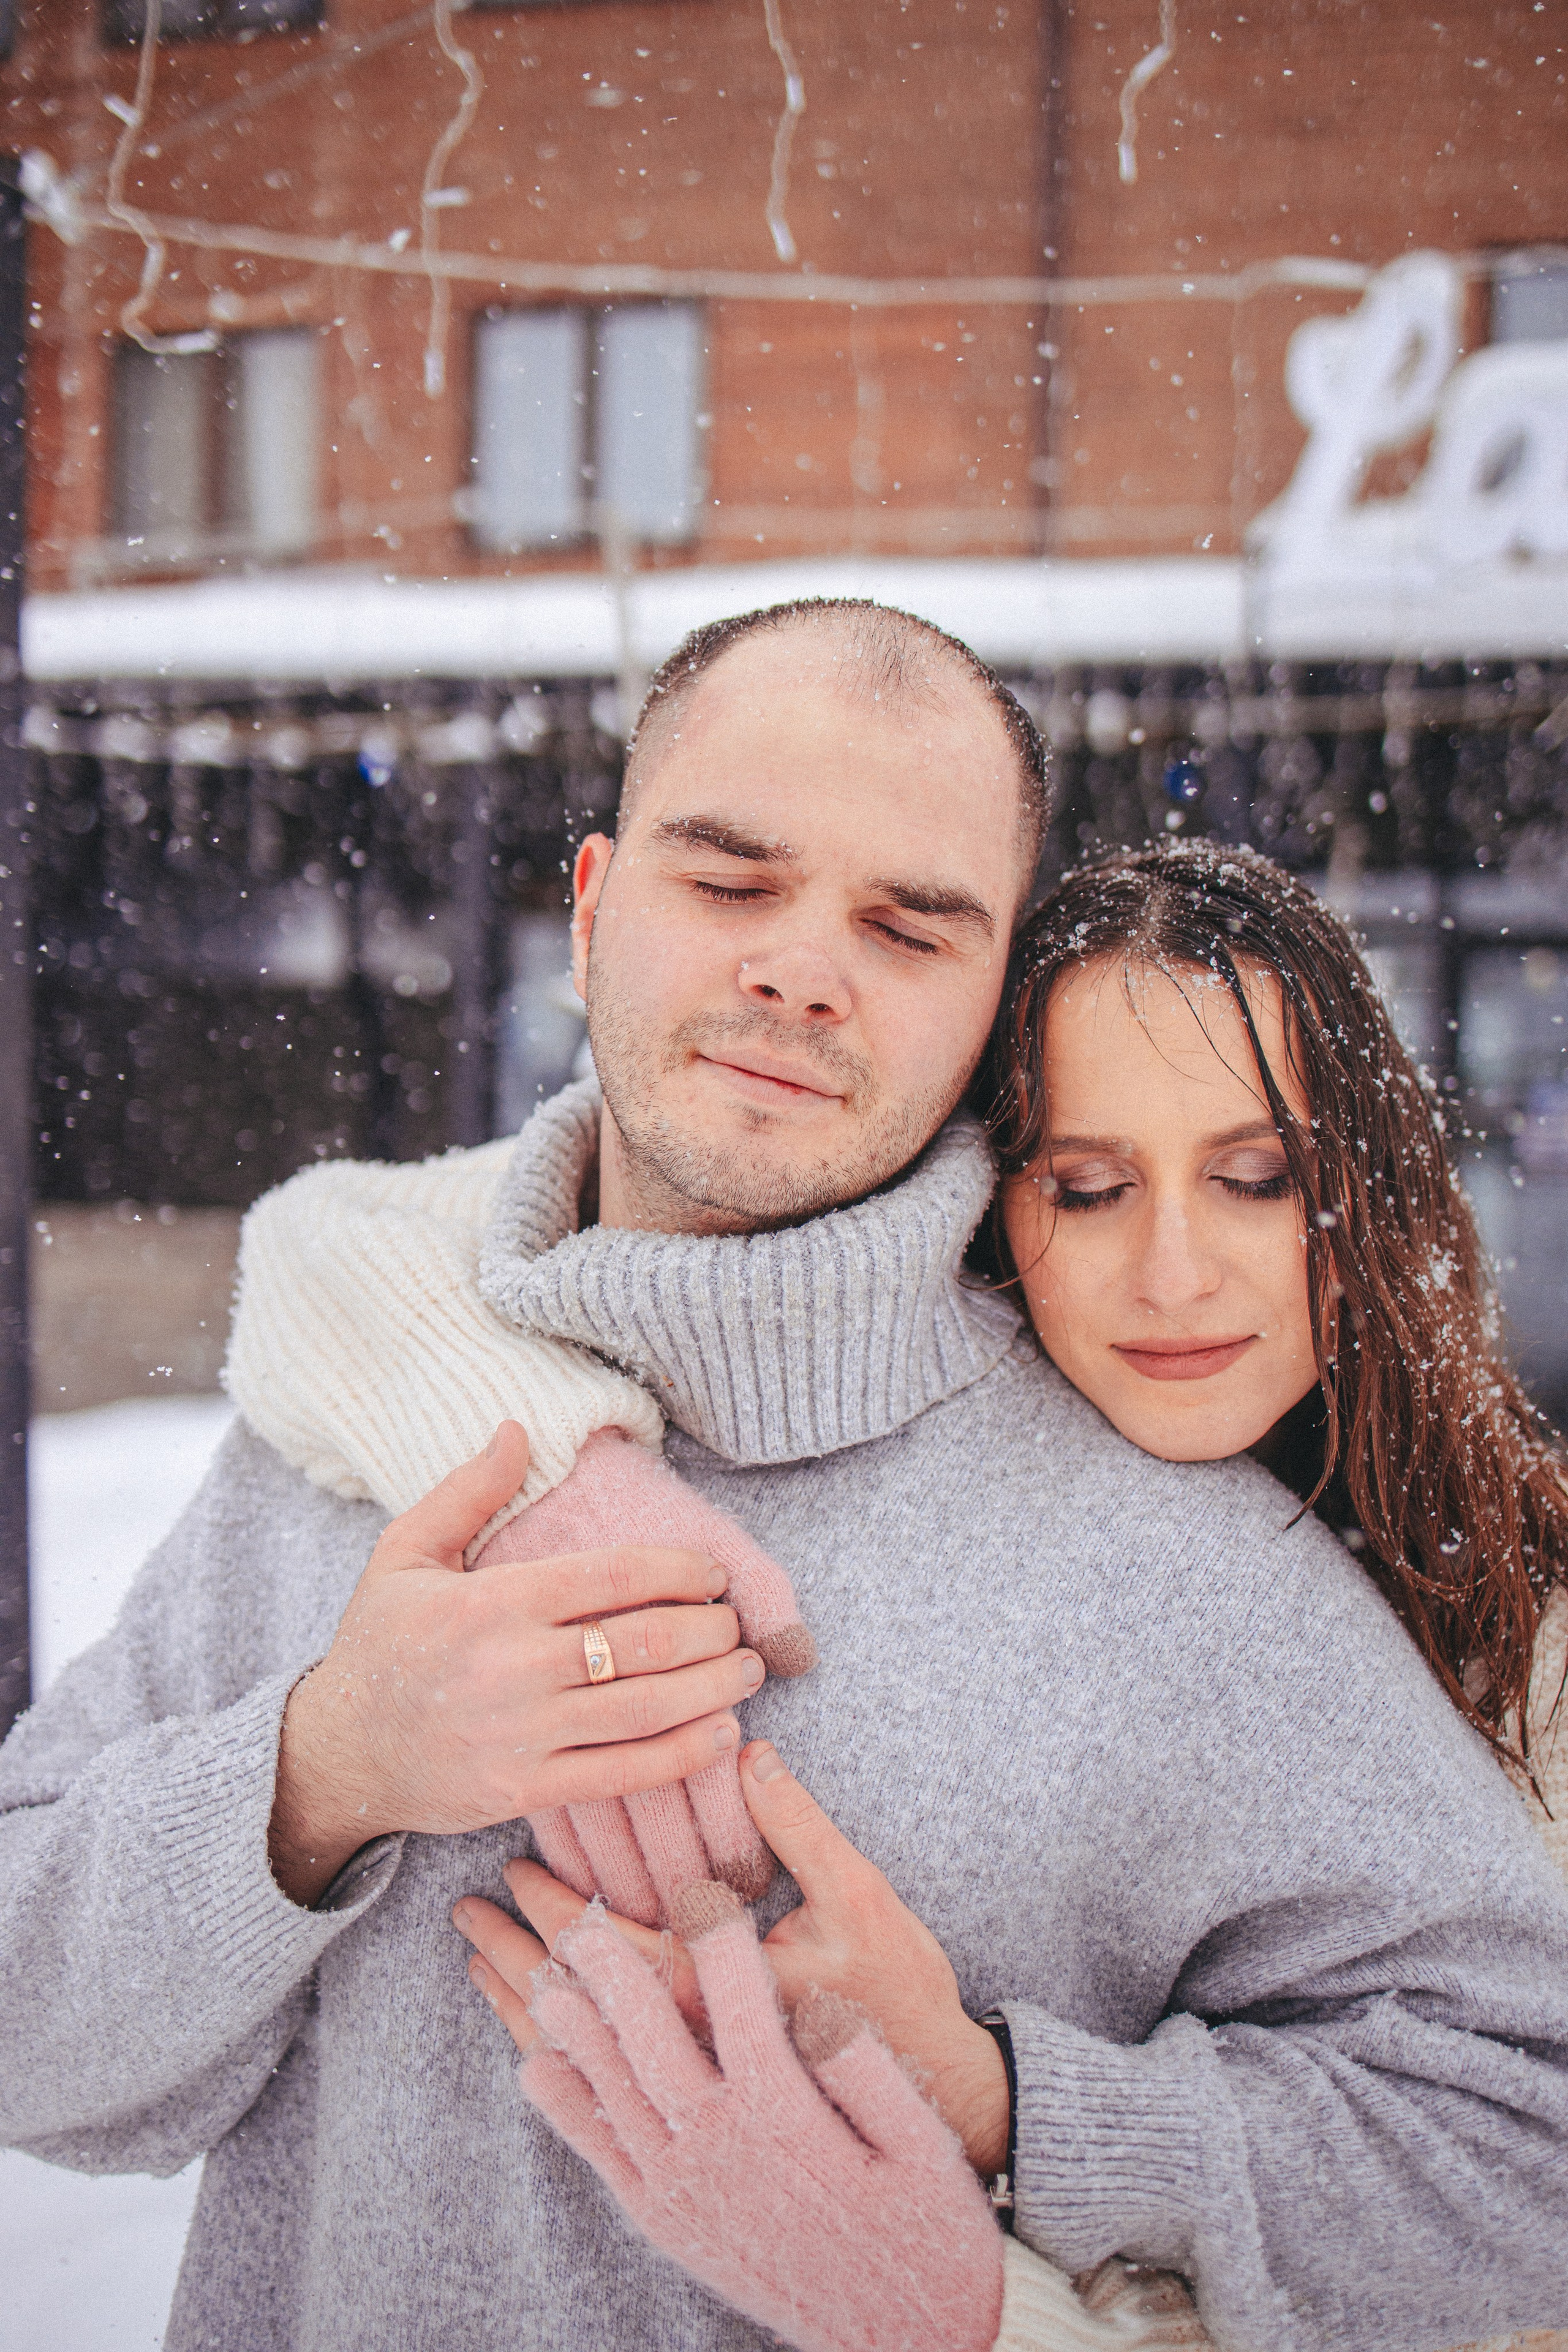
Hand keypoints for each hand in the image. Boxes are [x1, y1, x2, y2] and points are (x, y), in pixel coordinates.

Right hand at [268, 1422, 762, 1906]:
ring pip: (645, 1708)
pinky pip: (622, 1773)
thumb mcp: (404, 1553)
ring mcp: (523, 1734)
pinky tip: (723, 1734)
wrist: (336, 1754)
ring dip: (712, 1688)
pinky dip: (682, 1754)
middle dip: (709, 1630)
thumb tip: (517, 1428)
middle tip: (737, 1623)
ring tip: (749, 1670)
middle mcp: (515, 1666)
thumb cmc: (377, 1645)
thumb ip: (467, 1492)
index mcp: (493, 1602)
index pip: (613, 1577)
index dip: (678, 1570)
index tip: (713, 1572)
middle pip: (643, 1642)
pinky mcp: (525, 1790)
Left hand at [456, 1739, 1009, 2174]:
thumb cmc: (904, 1993)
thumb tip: (743, 1751)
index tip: (514, 1866)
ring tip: (478, 1965)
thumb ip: (796, 1827)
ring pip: (579, 2060)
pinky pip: (607, 2104)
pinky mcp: (703, 2124)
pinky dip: (558, 2067)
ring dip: (522, 2008)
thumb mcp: (859, 1897)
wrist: (946, 2105)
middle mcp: (692, 2055)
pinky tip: (532, 2043)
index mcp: (718, 1997)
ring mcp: (692, 2101)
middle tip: (469, 1914)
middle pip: (572, 2008)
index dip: (555, 1906)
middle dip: (515, 1955)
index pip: (605, 1951)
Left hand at [516, 1889, 1004, 2351]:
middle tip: (580, 1920)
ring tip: (539, 1976)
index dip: (717, 1945)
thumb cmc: (925, 2234)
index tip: (698, 1892)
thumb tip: (823, 2008)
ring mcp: (687, 2194)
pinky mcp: (669, 2227)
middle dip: (616, 1976)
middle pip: (654, 2045)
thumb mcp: (922, 2147)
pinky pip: (605, 2161)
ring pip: (616, 2096)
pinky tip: (536, 2070)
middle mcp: (724, 2154)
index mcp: (788, 2121)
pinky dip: (566, 2111)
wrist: (907, 2341)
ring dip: (575, 2033)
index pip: (741, 2009)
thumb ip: (869, 2073)